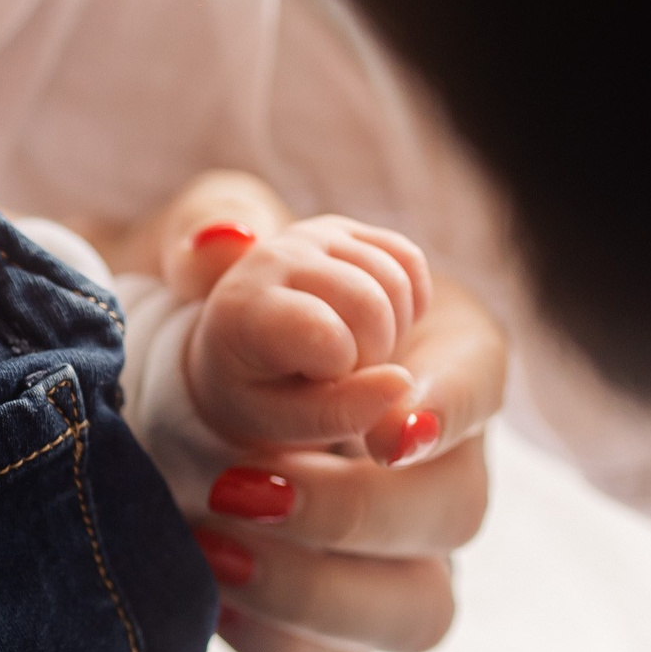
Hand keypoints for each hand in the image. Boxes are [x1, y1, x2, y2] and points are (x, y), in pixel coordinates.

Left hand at [143, 173, 502, 651]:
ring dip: (318, 591)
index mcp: (432, 354)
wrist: (158, 393)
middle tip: (243, 487)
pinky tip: (210, 602)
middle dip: (355, 511)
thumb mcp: (211, 255)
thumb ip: (222, 232)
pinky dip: (280, 645)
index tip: (385, 426)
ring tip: (212, 546)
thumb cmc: (215, 311)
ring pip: (418, 611)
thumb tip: (224, 242)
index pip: (482, 382)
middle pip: (457, 511)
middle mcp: (433, 465)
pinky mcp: (334, 624)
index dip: (448, 410)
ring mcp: (395, 555)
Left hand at [184, 214, 431, 455]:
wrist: (244, 347)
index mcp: (242, 309)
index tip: (313, 382)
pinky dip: (407, 302)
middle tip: (340, 370)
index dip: (342, 370)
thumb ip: (341, 414)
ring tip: (350, 347)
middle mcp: (272, 258)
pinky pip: (409, 259)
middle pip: (370, 303)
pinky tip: (372, 324)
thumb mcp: (287, 422)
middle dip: (374, 351)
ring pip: (396, 278)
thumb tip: (400, 382)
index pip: (326, 334)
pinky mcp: (344, 229)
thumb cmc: (264, 392)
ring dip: (392, 328)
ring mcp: (310, 236)